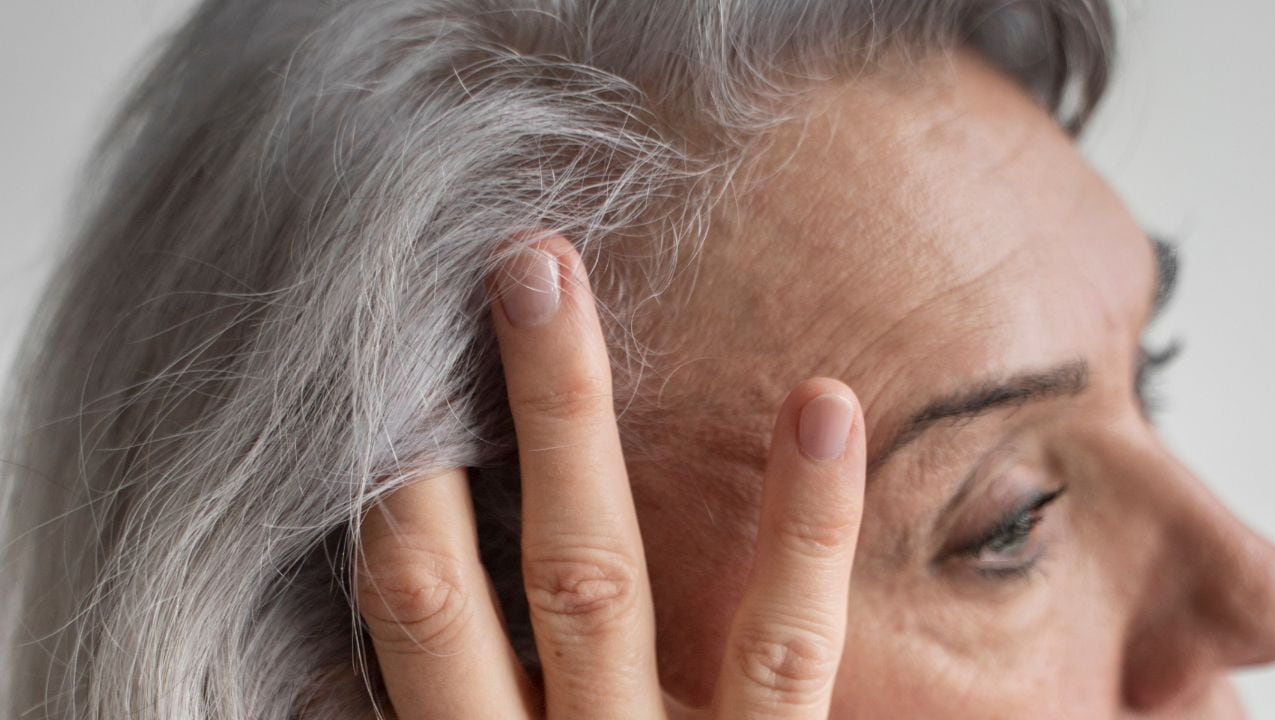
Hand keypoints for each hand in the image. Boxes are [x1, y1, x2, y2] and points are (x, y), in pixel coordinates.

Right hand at [356, 235, 866, 718]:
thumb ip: (489, 689)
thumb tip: (444, 570)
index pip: (409, 607)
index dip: (390, 486)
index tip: (403, 361)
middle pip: (455, 572)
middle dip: (479, 412)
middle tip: (507, 258)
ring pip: (588, 582)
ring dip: (563, 413)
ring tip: (555, 271)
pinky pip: (786, 648)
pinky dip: (806, 523)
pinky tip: (824, 404)